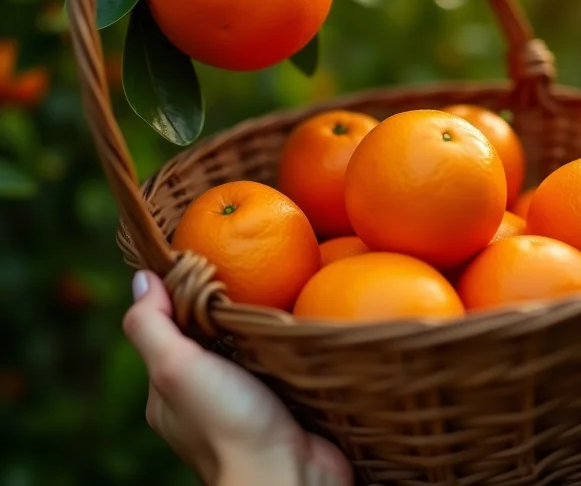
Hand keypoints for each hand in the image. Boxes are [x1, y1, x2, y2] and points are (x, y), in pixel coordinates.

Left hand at [123, 271, 351, 485]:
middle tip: (244, 270)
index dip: (181, 294)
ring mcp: (244, 399)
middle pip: (207, 334)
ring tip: (273, 286)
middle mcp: (203, 395)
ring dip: (256, 321)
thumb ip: (151, 326)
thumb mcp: (175, 369)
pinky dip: (281, 339)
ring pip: (244, 345)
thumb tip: (141, 278)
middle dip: (222, 305)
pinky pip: (276, 358)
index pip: (168, 328)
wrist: (290, 476)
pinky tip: (294, 318)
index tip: (204, 260)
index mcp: (169, 392)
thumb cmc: (228, 422)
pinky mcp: (281, 398)